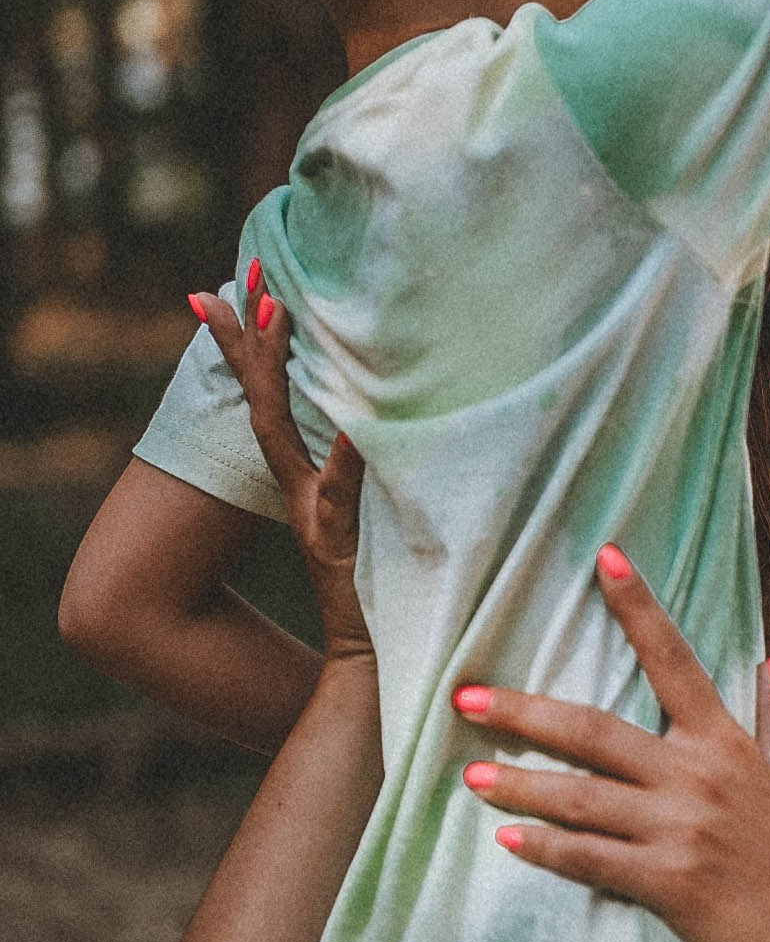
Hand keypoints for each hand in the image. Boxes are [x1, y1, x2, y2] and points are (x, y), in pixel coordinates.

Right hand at [191, 271, 369, 666]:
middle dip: (249, 339)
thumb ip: (368, 483)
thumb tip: (376, 432)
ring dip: (279, 373)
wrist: (370, 666)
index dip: (244, 349)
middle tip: (246, 276)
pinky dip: (348, 460)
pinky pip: (346, 493)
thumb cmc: (381, 596)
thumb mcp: (373, 526)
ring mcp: (318, 515)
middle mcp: (302, 492)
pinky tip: (354, 422)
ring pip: (289, 435)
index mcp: (306, 485)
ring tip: (282, 312)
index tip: (215, 294)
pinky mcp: (342, 543)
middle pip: (262, 402)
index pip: (265, 403)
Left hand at [454, 552, 769, 941]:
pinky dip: (546, 850)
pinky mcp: (669, 883)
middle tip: (466, 696)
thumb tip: (766, 660)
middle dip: (524, 711)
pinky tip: (507, 841)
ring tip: (471, 775)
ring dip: (520, 784)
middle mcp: (699, 776)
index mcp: (728, 744)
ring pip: (581, 796)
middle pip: (594, 730)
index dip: (639, 608)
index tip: (605, 559)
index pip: (676, 659)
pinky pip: (591, 859)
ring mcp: (682, 829)